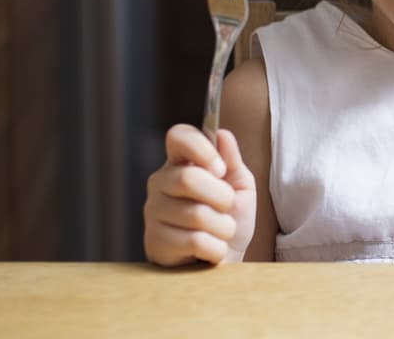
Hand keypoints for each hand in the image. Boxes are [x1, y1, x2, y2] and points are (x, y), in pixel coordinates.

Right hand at [143, 124, 256, 265]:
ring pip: (196, 214)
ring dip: (223, 227)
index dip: (201, 148)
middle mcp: (160, 183)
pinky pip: (194, 241)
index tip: (220, 169)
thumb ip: (232, 161)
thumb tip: (223, 135)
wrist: (226, 259)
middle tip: (226, 208)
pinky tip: (212, 250)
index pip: (178, 136)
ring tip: (221, 232)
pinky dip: (216, 248)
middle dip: (221, 197)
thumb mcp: (240, 187)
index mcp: (181, 163)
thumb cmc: (231, 220)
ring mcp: (153, 212)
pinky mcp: (154, 243)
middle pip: (188, 178)